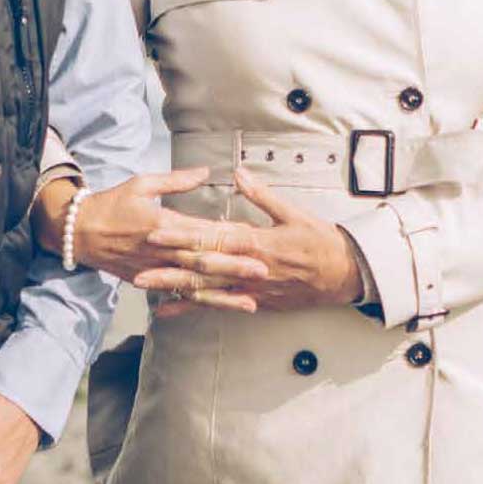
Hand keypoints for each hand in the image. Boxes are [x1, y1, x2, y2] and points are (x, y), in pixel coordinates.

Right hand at [41, 168, 267, 313]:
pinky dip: (199, 304)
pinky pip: (177, 296)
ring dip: (223, 294)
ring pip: (194, 286)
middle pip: (203, 262)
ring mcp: (155, 271)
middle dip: (234, 268)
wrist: (78, 233)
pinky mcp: (148, 282)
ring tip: (250, 302)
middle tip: (263, 271)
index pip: (201, 231)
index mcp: (163, 224)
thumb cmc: (112, 204)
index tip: (254, 237)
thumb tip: (205, 171)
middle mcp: (161, 251)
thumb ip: (176, 180)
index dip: (228, 236)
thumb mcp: (141, 184)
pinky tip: (218, 309)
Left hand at [149, 169, 363, 318]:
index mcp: (257, 243)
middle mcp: (249, 270)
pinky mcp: (254, 303)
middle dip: (168, 266)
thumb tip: (237, 173)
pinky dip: (192, 308)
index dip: (183, 236)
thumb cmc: (321, 242)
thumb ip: (262, 195)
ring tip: (145, 286)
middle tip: (138, 264)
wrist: (344, 276)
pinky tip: (168, 310)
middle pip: (202, 268)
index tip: (157, 231)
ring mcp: (250, 290)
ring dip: (174, 288)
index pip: (213, 238)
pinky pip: (218, 307)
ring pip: (206, 291)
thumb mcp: (294, 213)